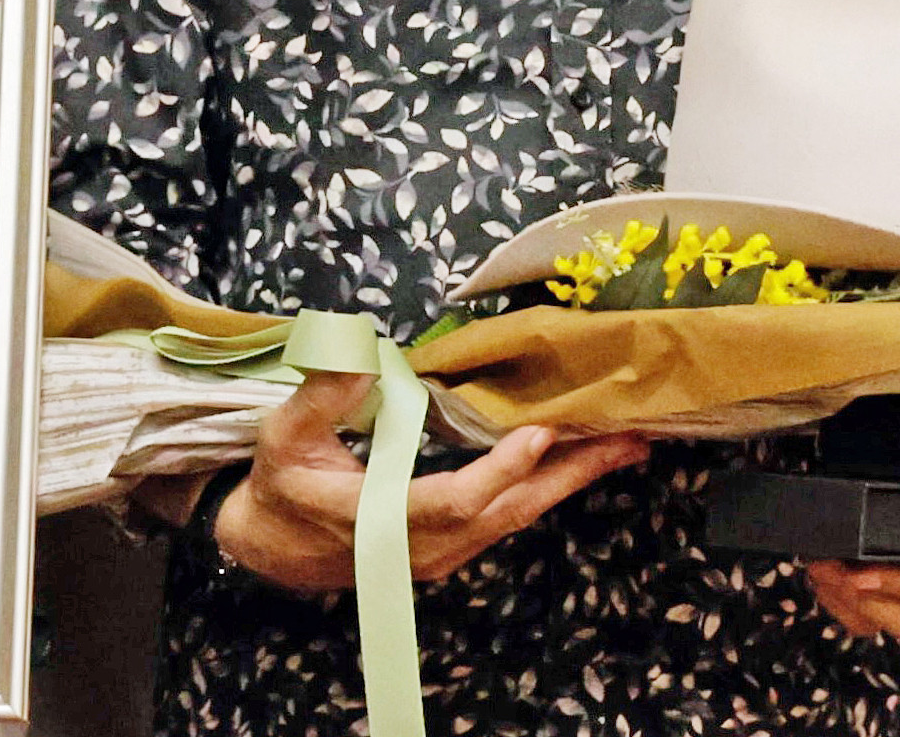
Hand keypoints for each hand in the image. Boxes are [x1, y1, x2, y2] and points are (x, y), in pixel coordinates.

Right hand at [212, 368, 647, 593]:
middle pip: (510, 513)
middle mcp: (425, 547)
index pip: (455, 501)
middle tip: (627, 439)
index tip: (539, 433)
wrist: (272, 547)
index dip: (499, 471)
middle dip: (571, 475)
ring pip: (517, 518)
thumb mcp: (283, 434)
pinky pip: (509, 516)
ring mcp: (443, 552)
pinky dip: (547, 486)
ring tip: (622, 444)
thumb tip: (359, 347)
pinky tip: (576, 459)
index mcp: (381, 521)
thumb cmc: (279, 484)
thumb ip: (320, 394)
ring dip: (571, 481)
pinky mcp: (452, 545)